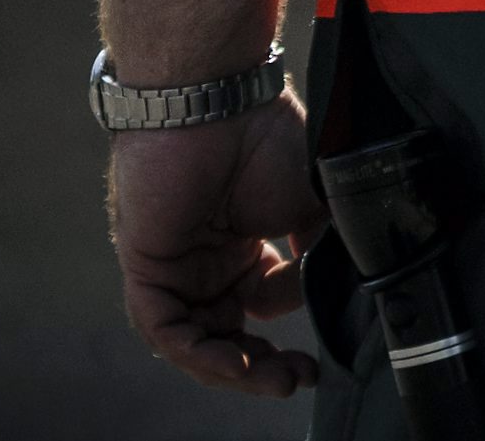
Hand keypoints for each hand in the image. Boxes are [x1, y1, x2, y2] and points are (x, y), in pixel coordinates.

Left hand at [107, 92, 325, 396]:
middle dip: (261, 366)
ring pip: (195, 340)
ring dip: (233, 368)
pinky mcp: (147, 268)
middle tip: (295, 380)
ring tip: (274, 380)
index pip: (260, 306)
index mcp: (243, 242)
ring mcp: (176, 267)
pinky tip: (236, 363)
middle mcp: (207, 260)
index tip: (321, 349)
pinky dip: (199, 353)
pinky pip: (166, 328)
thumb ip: (321, 252)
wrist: (220, 103)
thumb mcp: (314, 204)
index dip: (289, 332)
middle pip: (227, 332)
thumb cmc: (267, 138)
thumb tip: (337, 296)